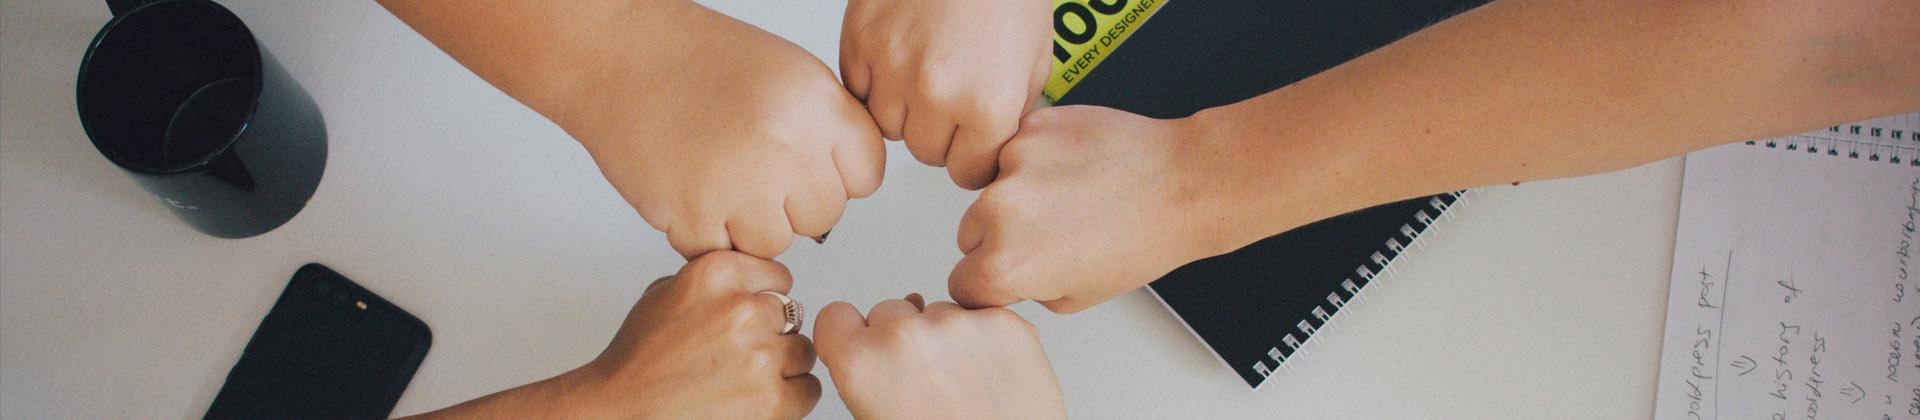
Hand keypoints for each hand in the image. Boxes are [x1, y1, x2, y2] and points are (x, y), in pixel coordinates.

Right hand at [561, 7, 885, 258]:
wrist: (619, 57)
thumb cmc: (699, 60)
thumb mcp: (791, 74)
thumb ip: (829, 129)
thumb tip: (851, 183)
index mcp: (817, 104)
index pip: (867, 175)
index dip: (837, 173)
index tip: (811, 164)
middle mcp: (784, 145)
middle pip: (824, 216)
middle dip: (794, 201)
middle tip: (756, 169)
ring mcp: (739, 186)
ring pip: (776, 243)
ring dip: (750, 223)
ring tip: (720, 176)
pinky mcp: (693, 217)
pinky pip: (722, 253)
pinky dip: (706, 232)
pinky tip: (693, 188)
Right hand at [576, 250, 821, 419]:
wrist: (622, 410)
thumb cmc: (638, 360)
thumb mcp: (666, 291)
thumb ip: (716, 280)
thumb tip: (754, 281)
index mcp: (716, 274)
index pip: (779, 275)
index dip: (766, 299)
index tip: (752, 316)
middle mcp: (740, 309)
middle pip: (793, 314)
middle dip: (772, 333)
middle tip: (741, 353)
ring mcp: (759, 355)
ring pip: (804, 351)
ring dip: (784, 365)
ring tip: (745, 377)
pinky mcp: (770, 399)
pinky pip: (808, 389)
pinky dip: (790, 397)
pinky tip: (758, 398)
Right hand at [814, 294, 1065, 419]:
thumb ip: (863, 377)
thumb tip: (866, 349)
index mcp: (863, 364)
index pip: (836, 316)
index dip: (851, 333)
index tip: (863, 344)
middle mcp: (905, 336)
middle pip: (888, 310)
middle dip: (900, 339)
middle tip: (922, 381)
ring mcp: (957, 324)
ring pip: (937, 311)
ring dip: (945, 338)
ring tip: (962, 386)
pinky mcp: (1003, 323)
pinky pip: (981, 315)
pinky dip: (985, 339)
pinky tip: (990, 377)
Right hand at [839, 0, 1050, 188]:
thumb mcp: (1035, 61)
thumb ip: (1011, 114)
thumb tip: (991, 148)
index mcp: (988, 103)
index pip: (969, 173)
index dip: (974, 157)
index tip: (973, 144)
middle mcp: (937, 91)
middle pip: (927, 154)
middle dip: (942, 133)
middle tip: (953, 98)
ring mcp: (892, 65)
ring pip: (888, 126)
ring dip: (906, 109)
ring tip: (926, 73)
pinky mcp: (860, 39)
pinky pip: (859, 89)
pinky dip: (876, 81)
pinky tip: (901, 58)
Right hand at [949, 106, 1230, 312]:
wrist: (1182, 182)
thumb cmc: (1143, 240)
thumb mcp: (1075, 297)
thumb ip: (1023, 288)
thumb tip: (1001, 273)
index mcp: (1006, 264)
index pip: (961, 284)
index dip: (988, 285)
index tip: (1008, 277)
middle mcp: (1000, 211)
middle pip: (969, 233)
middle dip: (998, 238)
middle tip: (1051, 235)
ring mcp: (1014, 162)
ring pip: (989, 188)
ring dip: (1016, 196)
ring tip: (1069, 199)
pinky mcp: (1031, 127)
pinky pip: (1013, 150)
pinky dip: (1035, 160)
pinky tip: (1072, 170)